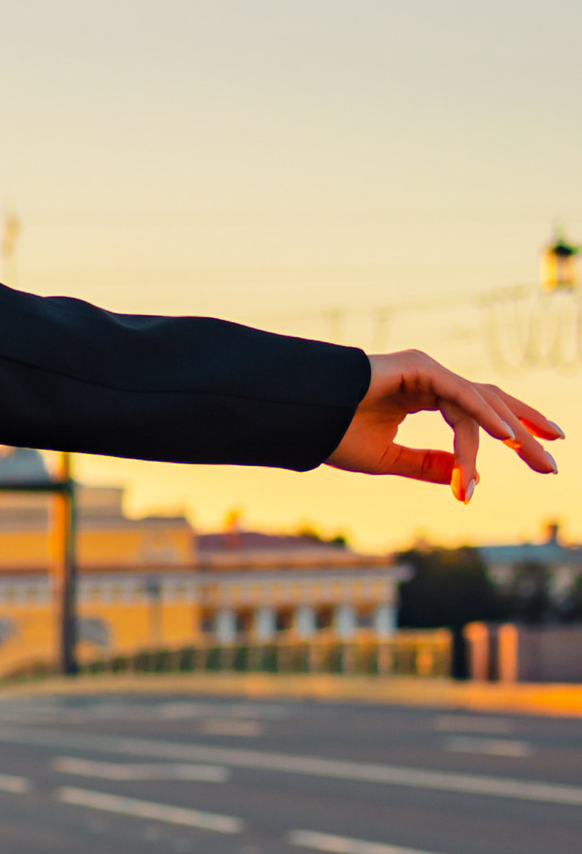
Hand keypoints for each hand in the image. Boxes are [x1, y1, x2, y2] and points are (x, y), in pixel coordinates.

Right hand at [327, 349, 560, 505]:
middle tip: (552, 461)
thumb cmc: (334, 433)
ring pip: (482, 400)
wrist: (301, 416)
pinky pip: (461, 395)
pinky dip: (485, 416)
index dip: (493, 448)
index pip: (476, 416)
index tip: (489, 485)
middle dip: (526, 431)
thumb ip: (425, 466)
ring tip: (534, 452)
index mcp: (423, 394)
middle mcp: (432, 379)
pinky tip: (507, 436)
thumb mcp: (388, 460)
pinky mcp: (421, 368)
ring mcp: (428, 370)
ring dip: (512, 429)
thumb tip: (462, 478)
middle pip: (492, 403)